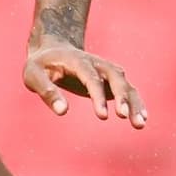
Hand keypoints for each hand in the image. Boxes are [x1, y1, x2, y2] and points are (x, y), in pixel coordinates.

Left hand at [24, 40, 146, 127]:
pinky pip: (128, 91)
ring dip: (134, 103)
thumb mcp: (33, 75)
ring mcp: (107, 71)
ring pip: (126, 84)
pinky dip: (136, 103)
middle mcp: (97, 63)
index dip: (98, 96)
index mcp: (77, 60)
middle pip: (116, 77)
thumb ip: (46, 91)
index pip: (91, 77)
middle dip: (122, 96)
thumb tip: (62, 111)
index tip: (103, 116)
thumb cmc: (41, 65)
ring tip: (140, 124)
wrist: (53, 50)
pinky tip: (141, 119)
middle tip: (123, 116)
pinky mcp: (111, 80)